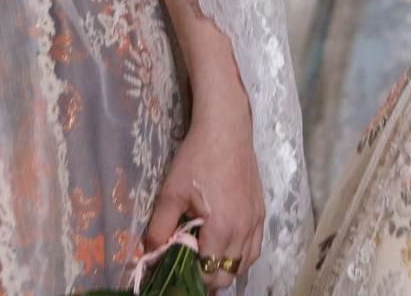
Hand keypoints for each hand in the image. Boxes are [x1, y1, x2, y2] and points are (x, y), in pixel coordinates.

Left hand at [142, 96, 263, 289]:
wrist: (226, 129)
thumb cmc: (197, 159)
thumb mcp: (170, 194)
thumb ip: (159, 229)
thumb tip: (149, 254)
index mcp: (222, 227)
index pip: (208, 273)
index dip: (190, 279)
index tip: (175, 274)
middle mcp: (244, 229)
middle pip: (228, 274)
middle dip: (207, 279)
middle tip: (187, 270)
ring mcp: (256, 220)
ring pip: (245, 263)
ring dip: (226, 268)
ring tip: (207, 262)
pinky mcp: (261, 211)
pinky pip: (255, 246)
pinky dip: (241, 255)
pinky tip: (226, 247)